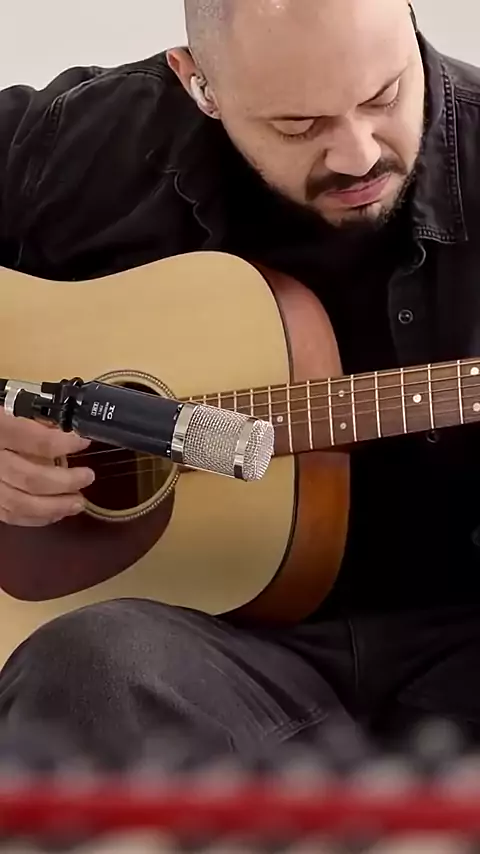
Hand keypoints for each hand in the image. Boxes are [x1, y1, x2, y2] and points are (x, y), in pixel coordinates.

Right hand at [0, 409, 94, 526]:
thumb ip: (28, 419)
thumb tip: (61, 429)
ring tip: (78, 502)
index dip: (63, 443)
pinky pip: (9, 515)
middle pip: (30, 478)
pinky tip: (55, 513)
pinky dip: (35, 518)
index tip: (84, 441)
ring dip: (55, 507)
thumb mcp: (1, 410)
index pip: (35, 440)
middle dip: (65, 482)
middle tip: (88, 477)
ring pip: (20, 504)